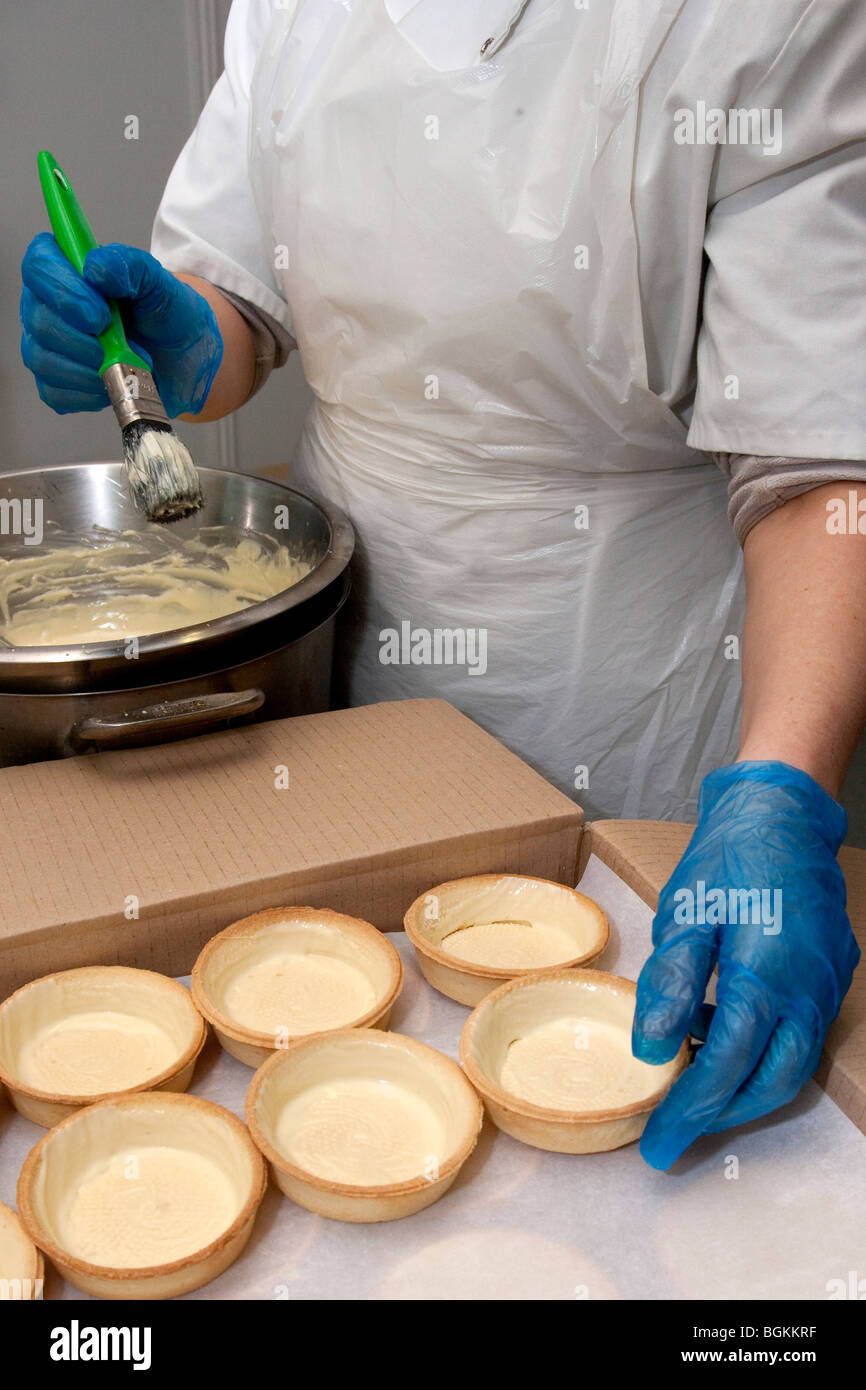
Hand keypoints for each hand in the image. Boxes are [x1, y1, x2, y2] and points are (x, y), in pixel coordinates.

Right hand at [20, 233, 221, 416]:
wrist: (184, 358)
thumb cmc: (166, 315)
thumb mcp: (158, 282)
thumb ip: (128, 265)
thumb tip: (93, 268)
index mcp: (65, 268)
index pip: (37, 267)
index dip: (63, 291)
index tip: (100, 315)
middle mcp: (47, 305)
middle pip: (39, 321)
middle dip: (84, 340)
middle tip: (123, 344)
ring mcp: (47, 346)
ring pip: (42, 360)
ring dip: (90, 369)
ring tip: (125, 364)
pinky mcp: (56, 383)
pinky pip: (56, 394)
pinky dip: (90, 394)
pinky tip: (114, 383)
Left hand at [632, 761, 859, 1168]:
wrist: (782, 810)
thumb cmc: (729, 856)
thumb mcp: (684, 913)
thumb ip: (670, 984)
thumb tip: (651, 1051)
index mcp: (763, 977)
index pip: (723, 1069)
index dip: (689, 1113)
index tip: (657, 1145)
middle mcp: (806, 991)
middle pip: (768, 1083)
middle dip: (721, 1113)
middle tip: (675, 1127)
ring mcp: (826, 984)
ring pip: (791, 1063)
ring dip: (743, 1083)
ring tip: (692, 1077)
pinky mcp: (832, 972)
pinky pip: (801, 1031)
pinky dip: (763, 1047)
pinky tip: (721, 1029)